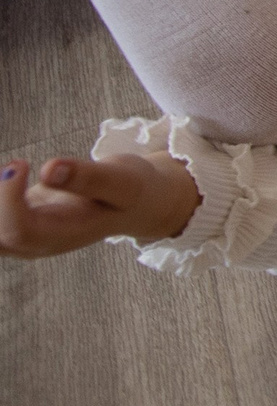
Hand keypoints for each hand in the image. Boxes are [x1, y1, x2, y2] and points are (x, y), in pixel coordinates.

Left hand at [0, 153, 198, 257]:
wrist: (134, 203)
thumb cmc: (129, 191)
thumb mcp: (121, 181)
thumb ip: (88, 177)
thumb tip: (48, 168)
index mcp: (65, 236)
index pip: (20, 230)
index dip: (8, 201)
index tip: (20, 163)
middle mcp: (39, 242)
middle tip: (16, 163)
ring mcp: (25, 235)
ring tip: (16, 171)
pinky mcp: (18, 220)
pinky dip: (1, 194)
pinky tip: (10, 175)